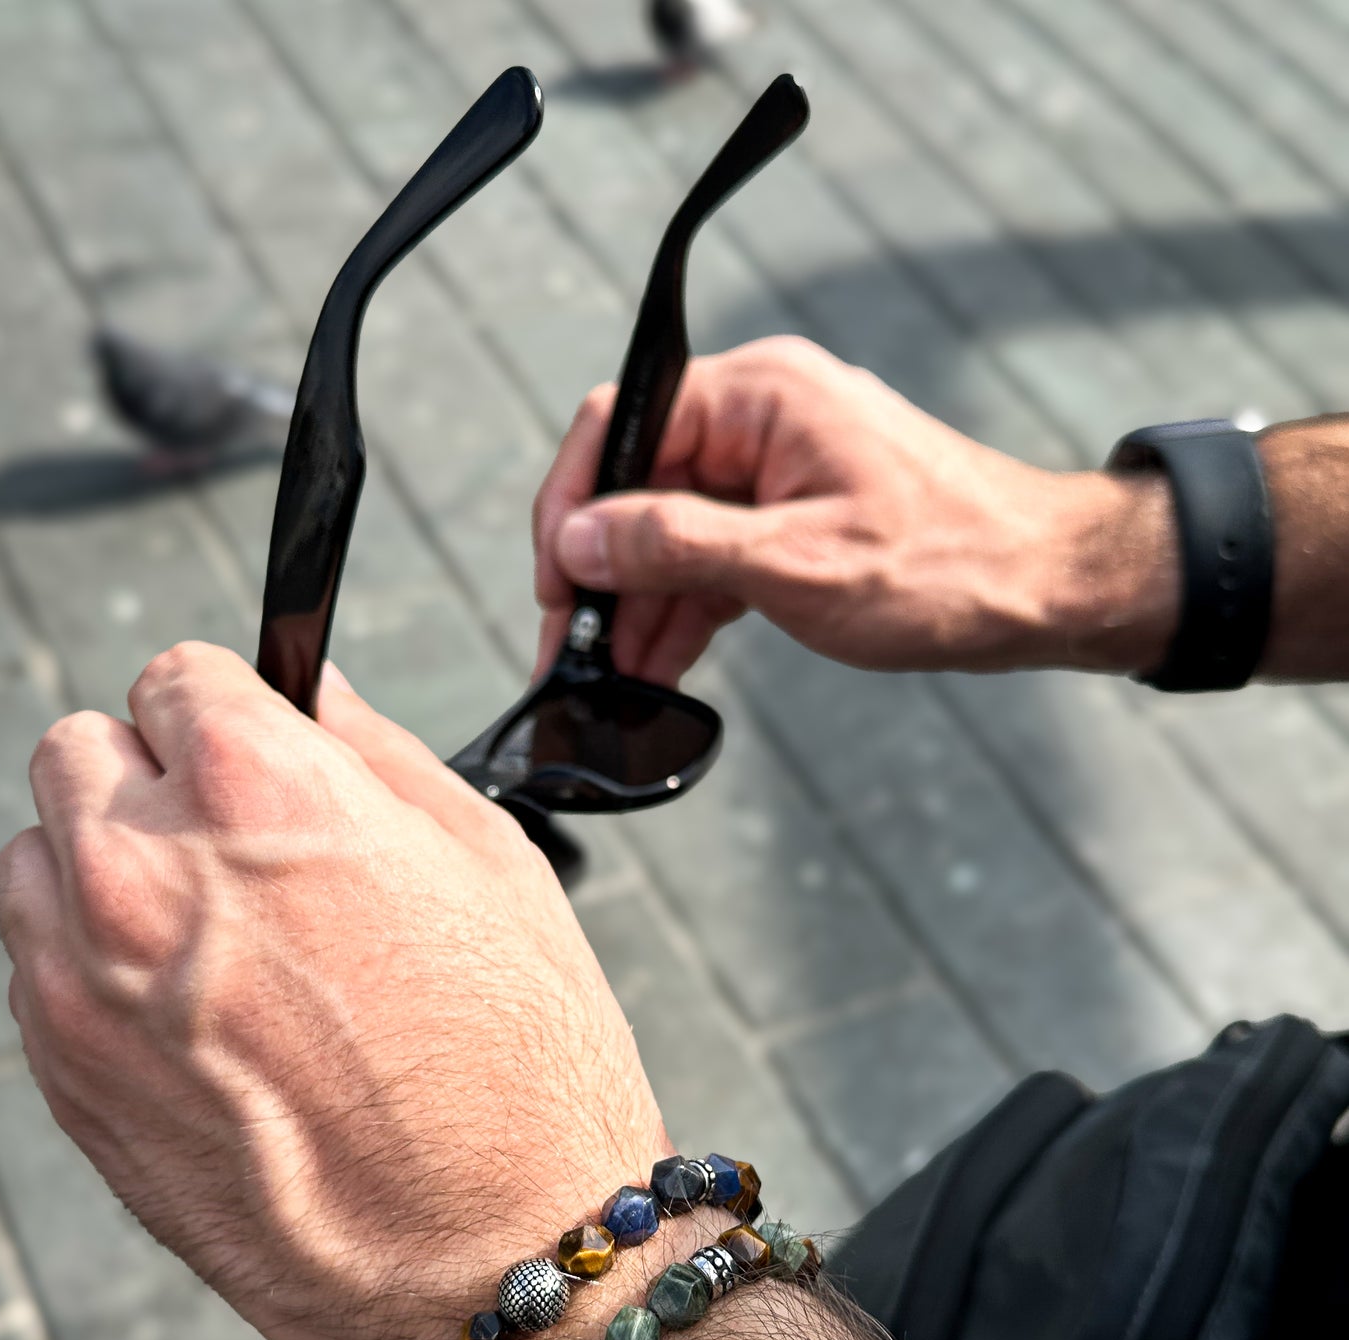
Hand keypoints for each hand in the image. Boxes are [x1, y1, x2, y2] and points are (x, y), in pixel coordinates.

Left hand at [0, 644, 667, 1339]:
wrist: (489, 1269)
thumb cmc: (519, 1070)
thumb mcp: (489, 862)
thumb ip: (374, 751)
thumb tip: (311, 698)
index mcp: (253, 788)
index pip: (175, 673)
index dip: (235, 710)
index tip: (263, 752)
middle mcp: (139, 872)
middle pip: (80, 752)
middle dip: (155, 780)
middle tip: (241, 850)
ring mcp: (82, 986)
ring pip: (37, 862)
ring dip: (106, 873)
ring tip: (219, 946)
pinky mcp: (65, 1083)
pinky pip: (40, 975)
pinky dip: (96, 975)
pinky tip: (202, 1026)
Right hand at [534, 335, 1174, 682]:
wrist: (1051, 590)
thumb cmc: (947, 566)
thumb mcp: (793, 565)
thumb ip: (674, 547)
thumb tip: (580, 542)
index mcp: (760, 396)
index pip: (621, 423)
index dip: (572, 504)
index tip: (554, 584)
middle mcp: (764, 417)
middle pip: (640, 484)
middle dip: (601, 571)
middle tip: (571, 651)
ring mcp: (783, 468)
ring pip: (674, 530)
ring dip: (641, 603)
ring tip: (610, 676)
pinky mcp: (800, 516)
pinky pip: (718, 555)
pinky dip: (688, 608)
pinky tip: (658, 664)